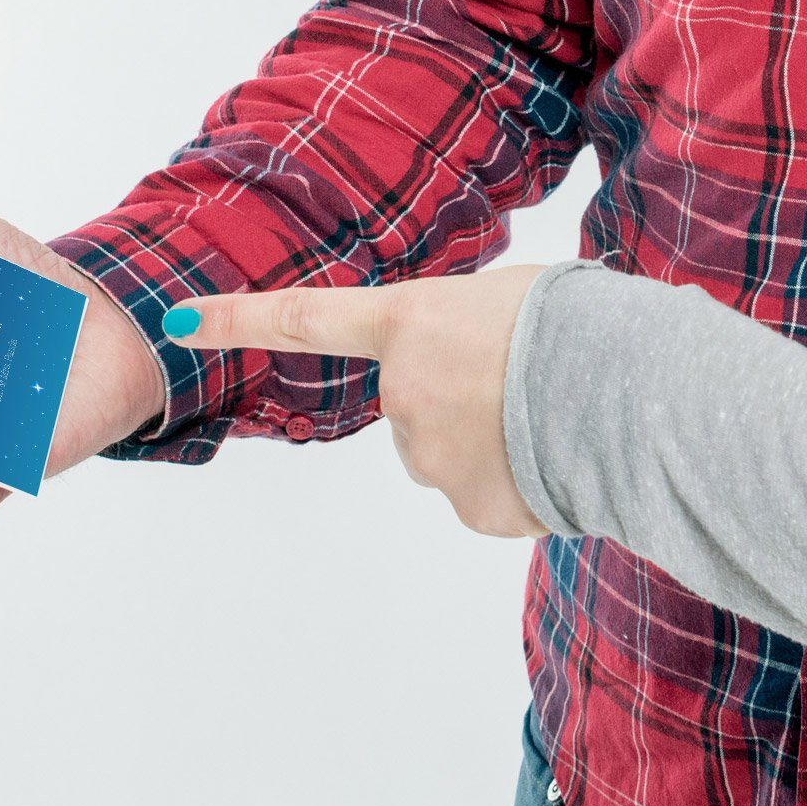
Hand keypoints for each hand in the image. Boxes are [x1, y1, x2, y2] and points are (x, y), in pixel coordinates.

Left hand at [163, 267, 548, 534]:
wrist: (624, 394)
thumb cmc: (576, 324)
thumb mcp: (511, 297)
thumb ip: (462, 332)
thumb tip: (470, 376)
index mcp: (410, 321)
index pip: (305, 318)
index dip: (240, 320)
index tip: (182, 320)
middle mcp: (402, 391)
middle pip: (414, 401)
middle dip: (462, 396)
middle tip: (523, 381)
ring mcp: (429, 457)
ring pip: (452, 450)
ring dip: (493, 439)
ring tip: (551, 416)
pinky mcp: (468, 508)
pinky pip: (486, 492)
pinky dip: (518, 479)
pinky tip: (555, 458)